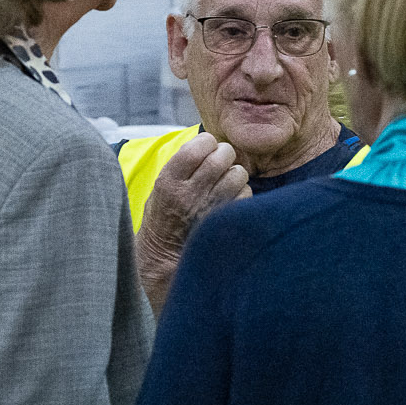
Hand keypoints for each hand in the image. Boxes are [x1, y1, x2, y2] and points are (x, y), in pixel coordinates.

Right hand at [136, 133, 250, 309]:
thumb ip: (181, 167)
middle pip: (224, 154)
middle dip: (224, 155)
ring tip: (225, 184)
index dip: (207, 143)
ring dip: (235, 175)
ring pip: (239, 173)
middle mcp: (190, 193)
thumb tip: (207, 144)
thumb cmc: (163, 219)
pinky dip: (242, 195)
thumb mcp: (159, 190)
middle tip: (220, 164)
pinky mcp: (226, 222)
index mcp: (169, 181)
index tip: (206, 149)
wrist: (163, 260)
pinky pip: (246, 195)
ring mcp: (210, 208)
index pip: (199, 144)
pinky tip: (230, 202)